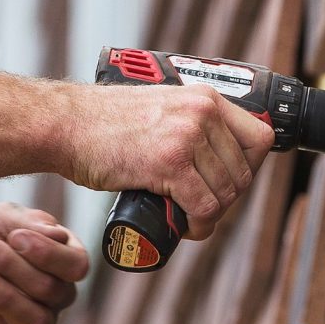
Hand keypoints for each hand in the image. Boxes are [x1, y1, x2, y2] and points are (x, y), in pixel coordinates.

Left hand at [0, 203, 88, 323]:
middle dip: (9, 264)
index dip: (48, 254)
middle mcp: (59, 293)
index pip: (76, 266)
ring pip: (36, 320)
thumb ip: (32, 223)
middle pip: (49, 289)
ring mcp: (38, 318)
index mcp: (67, 259)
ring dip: (2, 295)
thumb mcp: (6, 216)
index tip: (15, 236)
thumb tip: (59, 236)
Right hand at [61, 84, 273, 239]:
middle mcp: (203, 113)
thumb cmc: (102, 124)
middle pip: (243, 174)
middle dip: (224, 200)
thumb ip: (189, 123)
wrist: (64, 125)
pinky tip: (181, 226)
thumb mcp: (161, 109)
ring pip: (226, 195)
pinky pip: (204, 208)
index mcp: (205, 98)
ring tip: (185, 217)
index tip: (225, 183)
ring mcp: (188, 137)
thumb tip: (216, 158)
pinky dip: (197, 225)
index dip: (247, 169)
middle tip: (197, 206)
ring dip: (209, 216)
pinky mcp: (170, 163)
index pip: (259, 139)